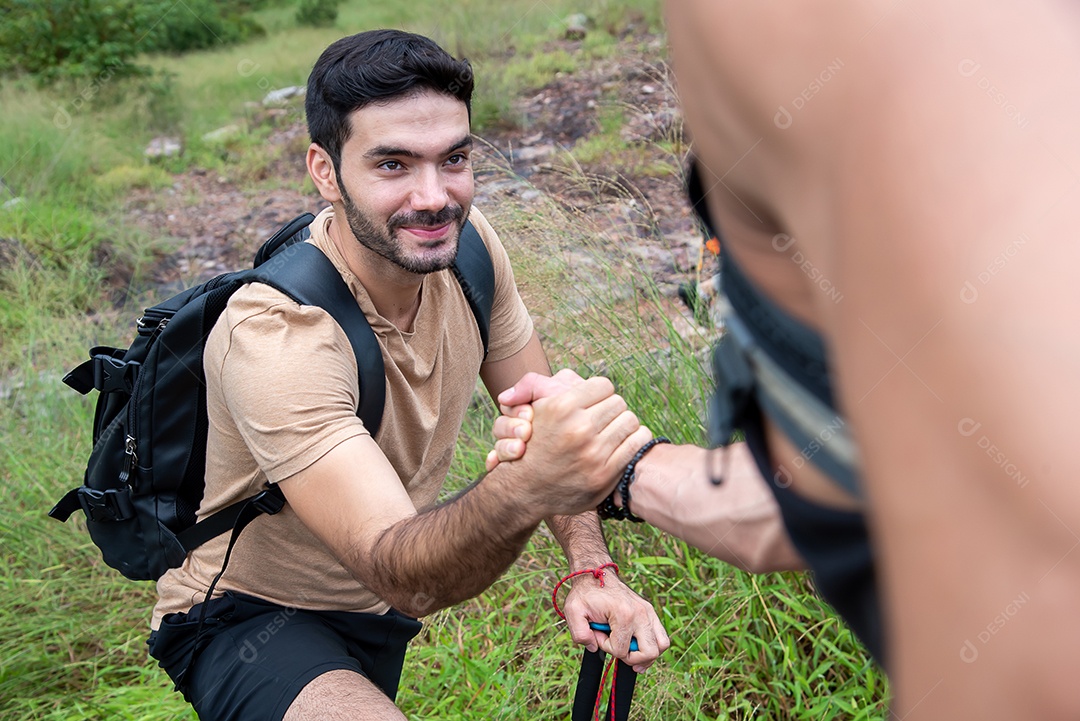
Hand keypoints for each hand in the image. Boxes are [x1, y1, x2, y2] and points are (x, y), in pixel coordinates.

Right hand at [491, 376, 651, 517]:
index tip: (595, 403)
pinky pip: (637, 443)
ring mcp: (593, 453)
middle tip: (604, 419)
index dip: (600, 393)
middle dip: (612, 409)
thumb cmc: (532, 444)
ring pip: (630, 421)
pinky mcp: (605, 473)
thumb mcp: (527, 409)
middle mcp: (578, 428)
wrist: (525, 490)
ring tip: (612, 430)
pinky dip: (635, 440)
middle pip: (618, 402)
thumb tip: (560, 377)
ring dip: (623, 424)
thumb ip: (535, 384)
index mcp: (561, 407)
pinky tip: (623, 442)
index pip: (603, 385)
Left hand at [562, 570, 669, 671]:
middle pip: (650, 652)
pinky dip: (652, 646)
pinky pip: (661, 637)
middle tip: (618, 649)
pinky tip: (638, 647)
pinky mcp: (650, 612)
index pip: (621, 650)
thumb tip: (594, 648)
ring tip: (630, 652)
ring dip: (646, 655)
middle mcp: (641, 613)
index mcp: (623, 614)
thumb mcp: (573, 611)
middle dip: (632, 658)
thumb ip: (579, 634)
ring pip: (661, 645)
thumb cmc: (585, 593)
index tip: (598, 634)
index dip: (606, 647)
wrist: (597, 574)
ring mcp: (648, 612)